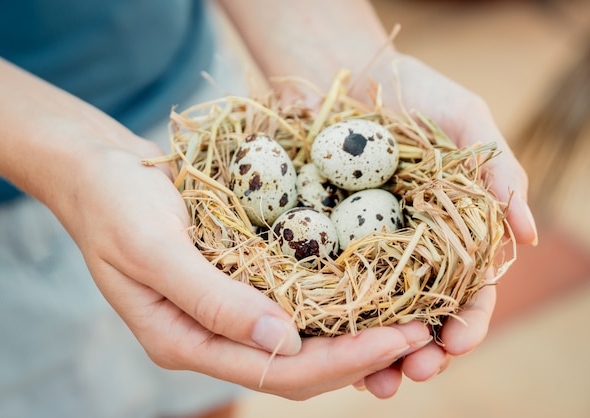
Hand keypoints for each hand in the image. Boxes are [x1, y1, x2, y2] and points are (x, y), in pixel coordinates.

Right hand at [56, 133, 432, 399]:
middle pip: (296, 367)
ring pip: (300, 343)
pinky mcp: (234, 284)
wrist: (97, 172)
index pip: (275, 370)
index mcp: (184, 342)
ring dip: (353, 335)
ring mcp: (223, 314)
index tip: (397, 337)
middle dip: (360, 354)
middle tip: (420, 332)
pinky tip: (366, 290)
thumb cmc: (115, 206)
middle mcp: (209, 337)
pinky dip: (331, 306)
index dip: (340, 360)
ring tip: (409, 318)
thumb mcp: (153, 248)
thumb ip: (211, 299)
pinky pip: (291, 306)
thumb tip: (285, 341)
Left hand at [349, 53, 534, 396]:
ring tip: (374, 382)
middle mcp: (411, 249)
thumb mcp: (465, 121)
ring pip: (377, 314)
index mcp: (452, 232)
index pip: (467, 288)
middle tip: (415, 372)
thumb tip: (526, 235)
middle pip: (422, 314)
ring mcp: (366, 248)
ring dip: (378, 353)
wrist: (347, 72)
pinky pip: (329, 287)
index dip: (468, 319)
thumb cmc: (415, 92)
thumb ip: (497, 173)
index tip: (459, 342)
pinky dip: (333, 322)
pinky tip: (328, 348)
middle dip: (423, 350)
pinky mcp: (324, 240)